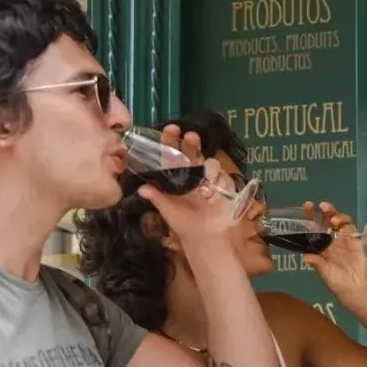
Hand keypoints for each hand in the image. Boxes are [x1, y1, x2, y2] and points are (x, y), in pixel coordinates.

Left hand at [137, 125, 236, 244]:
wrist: (205, 237)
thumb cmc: (183, 222)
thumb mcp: (168, 210)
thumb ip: (157, 198)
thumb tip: (142, 189)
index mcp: (177, 175)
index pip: (172, 153)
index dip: (171, 140)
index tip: (171, 129)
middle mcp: (193, 172)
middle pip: (193, 150)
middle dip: (193, 142)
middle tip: (191, 137)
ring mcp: (210, 178)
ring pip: (212, 163)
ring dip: (209, 172)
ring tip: (205, 191)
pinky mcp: (225, 185)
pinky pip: (224, 178)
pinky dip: (220, 186)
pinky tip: (214, 199)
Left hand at [303, 201, 366, 298]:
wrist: (353, 288)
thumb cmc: (335, 281)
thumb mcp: (323, 272)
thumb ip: (316, 262)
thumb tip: (305, 257)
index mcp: (320, 244)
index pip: (313, 226)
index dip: (310, 216)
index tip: (307, 206)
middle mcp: (330, 238)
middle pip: (328, 219)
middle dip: (326, 210)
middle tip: (322, 206)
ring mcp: (343, 238)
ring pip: (340, 220)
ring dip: (336, 215)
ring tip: (333, 219)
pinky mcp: (355, 240)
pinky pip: (351, 228)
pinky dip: (346, 224)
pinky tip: (341, 227)